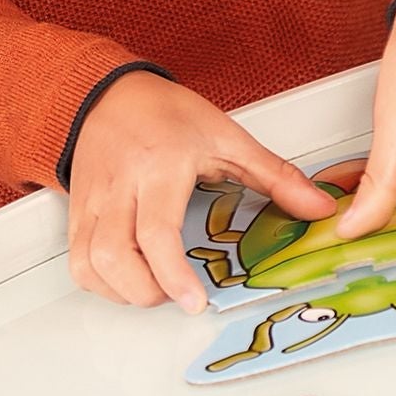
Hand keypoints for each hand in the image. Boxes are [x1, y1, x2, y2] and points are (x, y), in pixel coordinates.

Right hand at [67, 71, 335, 311]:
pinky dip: (100, 282)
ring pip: (90, 264)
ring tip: (157, 288)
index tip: (195, 301)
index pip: (156, 231)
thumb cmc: (168, 114)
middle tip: (180, 295)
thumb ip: (276, 176)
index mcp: (161, 164)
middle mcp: (121, 184)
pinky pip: (77, 259)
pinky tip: (129, 280)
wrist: (112, 94)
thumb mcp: (229, 137)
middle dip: (147, 292)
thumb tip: (319, 208)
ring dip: (123, 292)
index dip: (173, 275)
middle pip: (115, 257)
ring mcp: (93, 199)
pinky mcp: (76, 211)